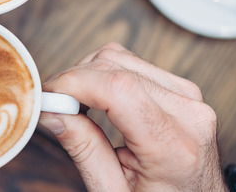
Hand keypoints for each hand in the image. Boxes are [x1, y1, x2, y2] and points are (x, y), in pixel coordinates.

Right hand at [38, 43, 226, 190]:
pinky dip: (105, 75)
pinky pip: (133, 63)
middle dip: (73, 80)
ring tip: (75, 105)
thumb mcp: (113, 191)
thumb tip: (50, 110)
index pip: (117, 90)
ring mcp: (190, 98)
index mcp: (173, 147)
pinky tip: (97, 99)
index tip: (46, 96)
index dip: (72, 84)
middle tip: (52, 106)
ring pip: (120, 57)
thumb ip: (83, 148)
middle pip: (115, 67)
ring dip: (88, 75)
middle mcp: (188, 114)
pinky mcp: (183, 90)